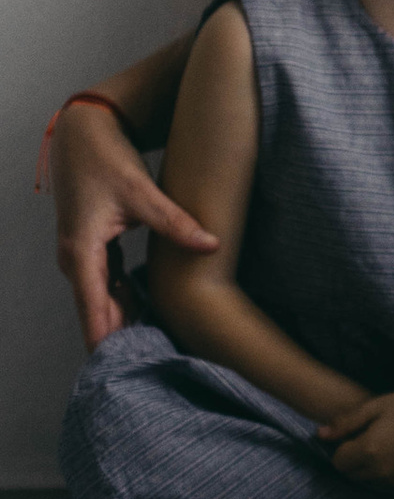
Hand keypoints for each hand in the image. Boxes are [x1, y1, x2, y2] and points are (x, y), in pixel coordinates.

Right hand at [46, 95, 218, 350]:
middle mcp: (75, 258)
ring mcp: (82, 253)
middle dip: (117, 335)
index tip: (116, 366)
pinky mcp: (92, 246)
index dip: (104, 337)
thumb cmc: (106, 159)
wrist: (83, 132)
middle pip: (96, 308)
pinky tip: (143, 312)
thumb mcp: (142, 192)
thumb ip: (176, 221)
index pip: (91, 307)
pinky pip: (104, 282)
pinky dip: (120, 297)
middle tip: (147, 363)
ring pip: (101, 297)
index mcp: (81, 250)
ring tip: (151, 345)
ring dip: (121, 317)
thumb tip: (212, 243)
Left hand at [318, 386, 393, 487]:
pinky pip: (387, 487)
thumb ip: (345, 423)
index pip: (338, 462)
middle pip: (351, 475)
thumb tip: (319, 435)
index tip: (356, 436)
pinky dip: (387, 476)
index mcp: (369, 450)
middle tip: (372, 439)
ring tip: (387, 447)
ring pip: (368, 483)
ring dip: (370, 470)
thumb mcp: (376, 406)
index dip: (343, 449)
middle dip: (354, 460)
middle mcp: (381, 472)